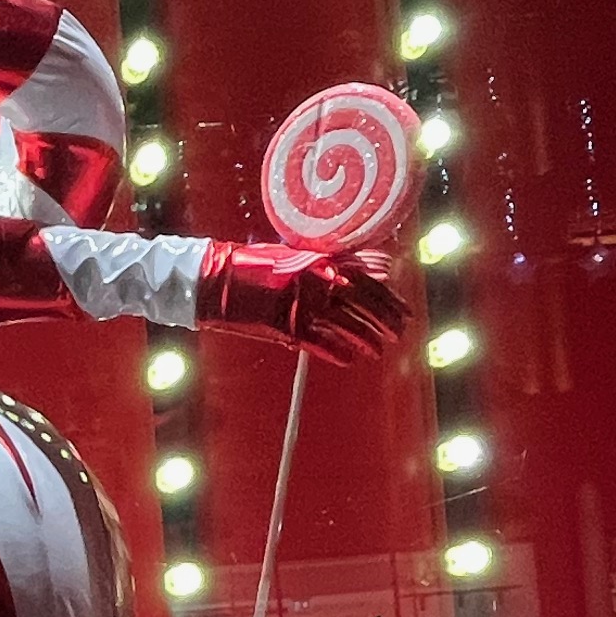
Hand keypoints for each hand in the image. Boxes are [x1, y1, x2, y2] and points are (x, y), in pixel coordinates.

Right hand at [196, 243, 412, 363]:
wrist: (214, 279)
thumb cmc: (251, 265)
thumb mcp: (291, 257)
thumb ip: (323, 264)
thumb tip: (355, 271)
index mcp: (318, 260)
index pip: (366, 277)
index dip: (388, 294)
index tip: (401, 306)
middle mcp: (315, 280)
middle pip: (364, 302)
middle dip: (386, 318)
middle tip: (401, 330)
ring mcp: (302, 304)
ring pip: (347, 325)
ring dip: (368, 338)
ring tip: (381, 348)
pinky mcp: (285, 326)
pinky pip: (321, 343)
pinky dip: (338, 352)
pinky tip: (352, 359)